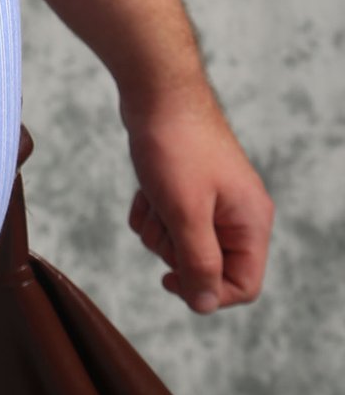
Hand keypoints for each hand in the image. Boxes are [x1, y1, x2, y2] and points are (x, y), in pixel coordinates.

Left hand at [123, 86, 273, 313]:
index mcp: (250, 221)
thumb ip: (198, 262)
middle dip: (173, 249)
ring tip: (153, 194)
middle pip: (206, 266)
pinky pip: (166, 221)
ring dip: (158, 228)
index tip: (169, 279)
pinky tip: (145, 188)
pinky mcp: (188, 187)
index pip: (243, 285)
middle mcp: (237, 213)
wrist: (155, 90)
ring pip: (180, 244)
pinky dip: (150, 210)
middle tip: (163, 216)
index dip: (207, 291)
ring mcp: (213, 199)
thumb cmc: (175, 147)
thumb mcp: (185, 212)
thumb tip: (204, 303)